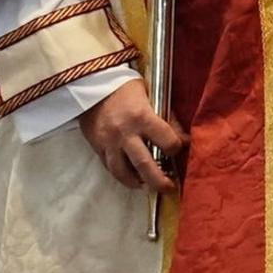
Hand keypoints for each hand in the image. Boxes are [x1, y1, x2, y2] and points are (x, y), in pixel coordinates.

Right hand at [76, 76, 183, 195]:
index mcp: (142, 116)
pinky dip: (122, 175)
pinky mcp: (97, 147)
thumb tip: (183, 138)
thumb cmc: (123, 87)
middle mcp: (125, 132)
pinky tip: (130, 177)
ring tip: (146, 185)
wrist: (90, 84)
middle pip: (145, 164)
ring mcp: (109, 142)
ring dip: (137, 182)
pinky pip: (110, 168)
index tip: (177, 148)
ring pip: (123, 172)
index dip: (176, 147)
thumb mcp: (149, 95)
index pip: (166, 141)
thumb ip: (165, 117)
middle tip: (169, 187)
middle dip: (159, 180)